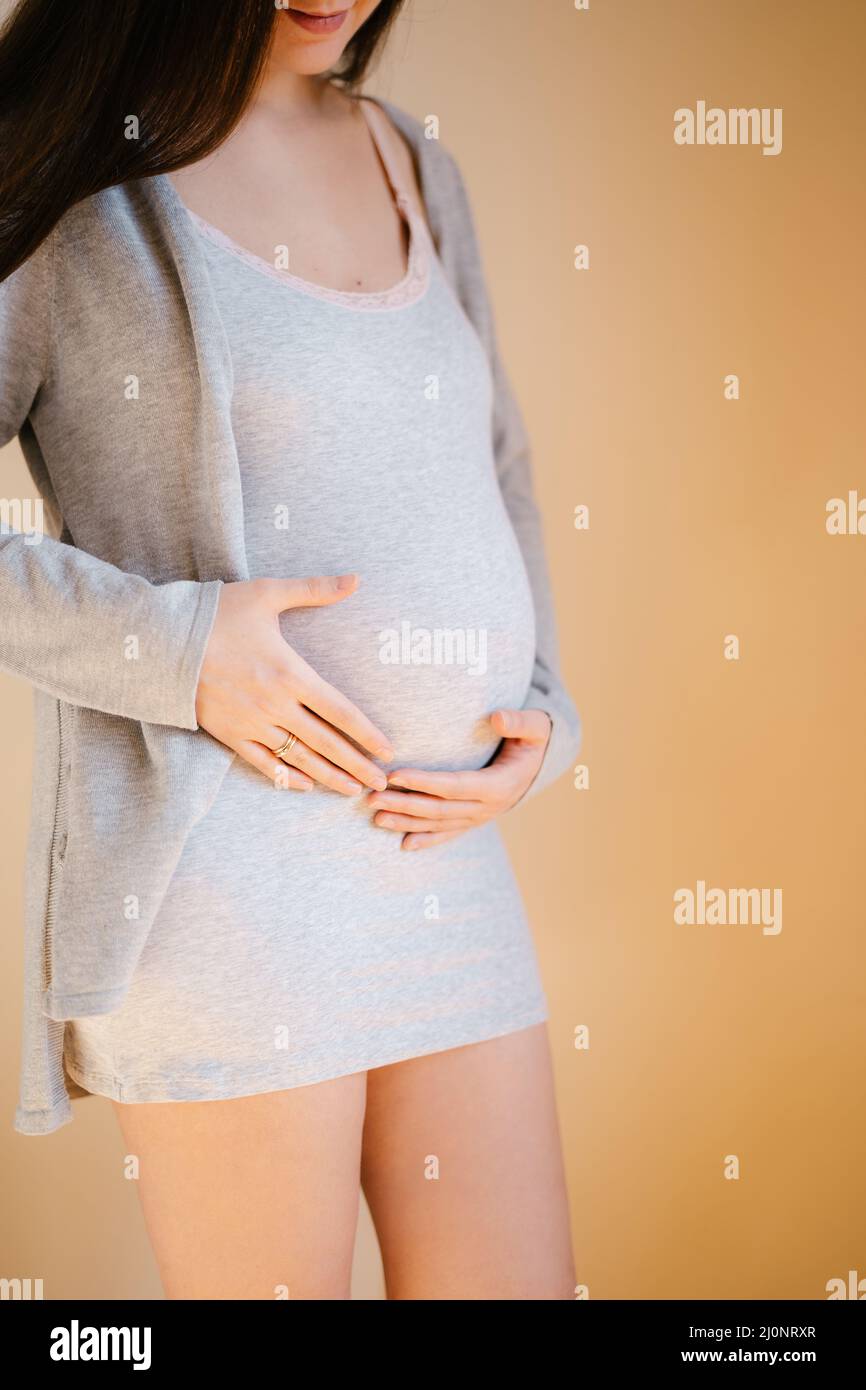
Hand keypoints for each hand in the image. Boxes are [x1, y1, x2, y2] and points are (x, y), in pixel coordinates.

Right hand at [195, 573, 392, 792]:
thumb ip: (315, 589)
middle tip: (381, 784)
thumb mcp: (268, 594)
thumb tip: (355, 578)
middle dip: (357, 765)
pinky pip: (263, 763)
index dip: (367, 734)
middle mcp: (276, 705)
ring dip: (329, 777)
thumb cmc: (218, 613)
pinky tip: (305, 787)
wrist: (161, 639)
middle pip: (326, 743)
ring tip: (352, 791)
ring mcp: (252, 723)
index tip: (388, 751)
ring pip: (299, 759)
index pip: (340, 711)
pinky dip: (286, 777)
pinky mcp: (229, 734)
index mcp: (291, 673)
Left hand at [367, 708, 551, 849]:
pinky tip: (404, 845)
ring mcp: (480, 817)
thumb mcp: (536, 727)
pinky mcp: (474, 821)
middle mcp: (487, 807)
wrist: (542, 766)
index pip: (454, 786)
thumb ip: (519, 722)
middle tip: (372, 798)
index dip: (423, 782)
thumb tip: (497, 717)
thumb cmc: (534, 741)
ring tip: (377, 818)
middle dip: (404, 804)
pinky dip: (427, 840)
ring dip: (407, 822)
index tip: (395, 775)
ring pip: (439, 824)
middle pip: (440, 809)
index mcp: (498, 785)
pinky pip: (448, 834)